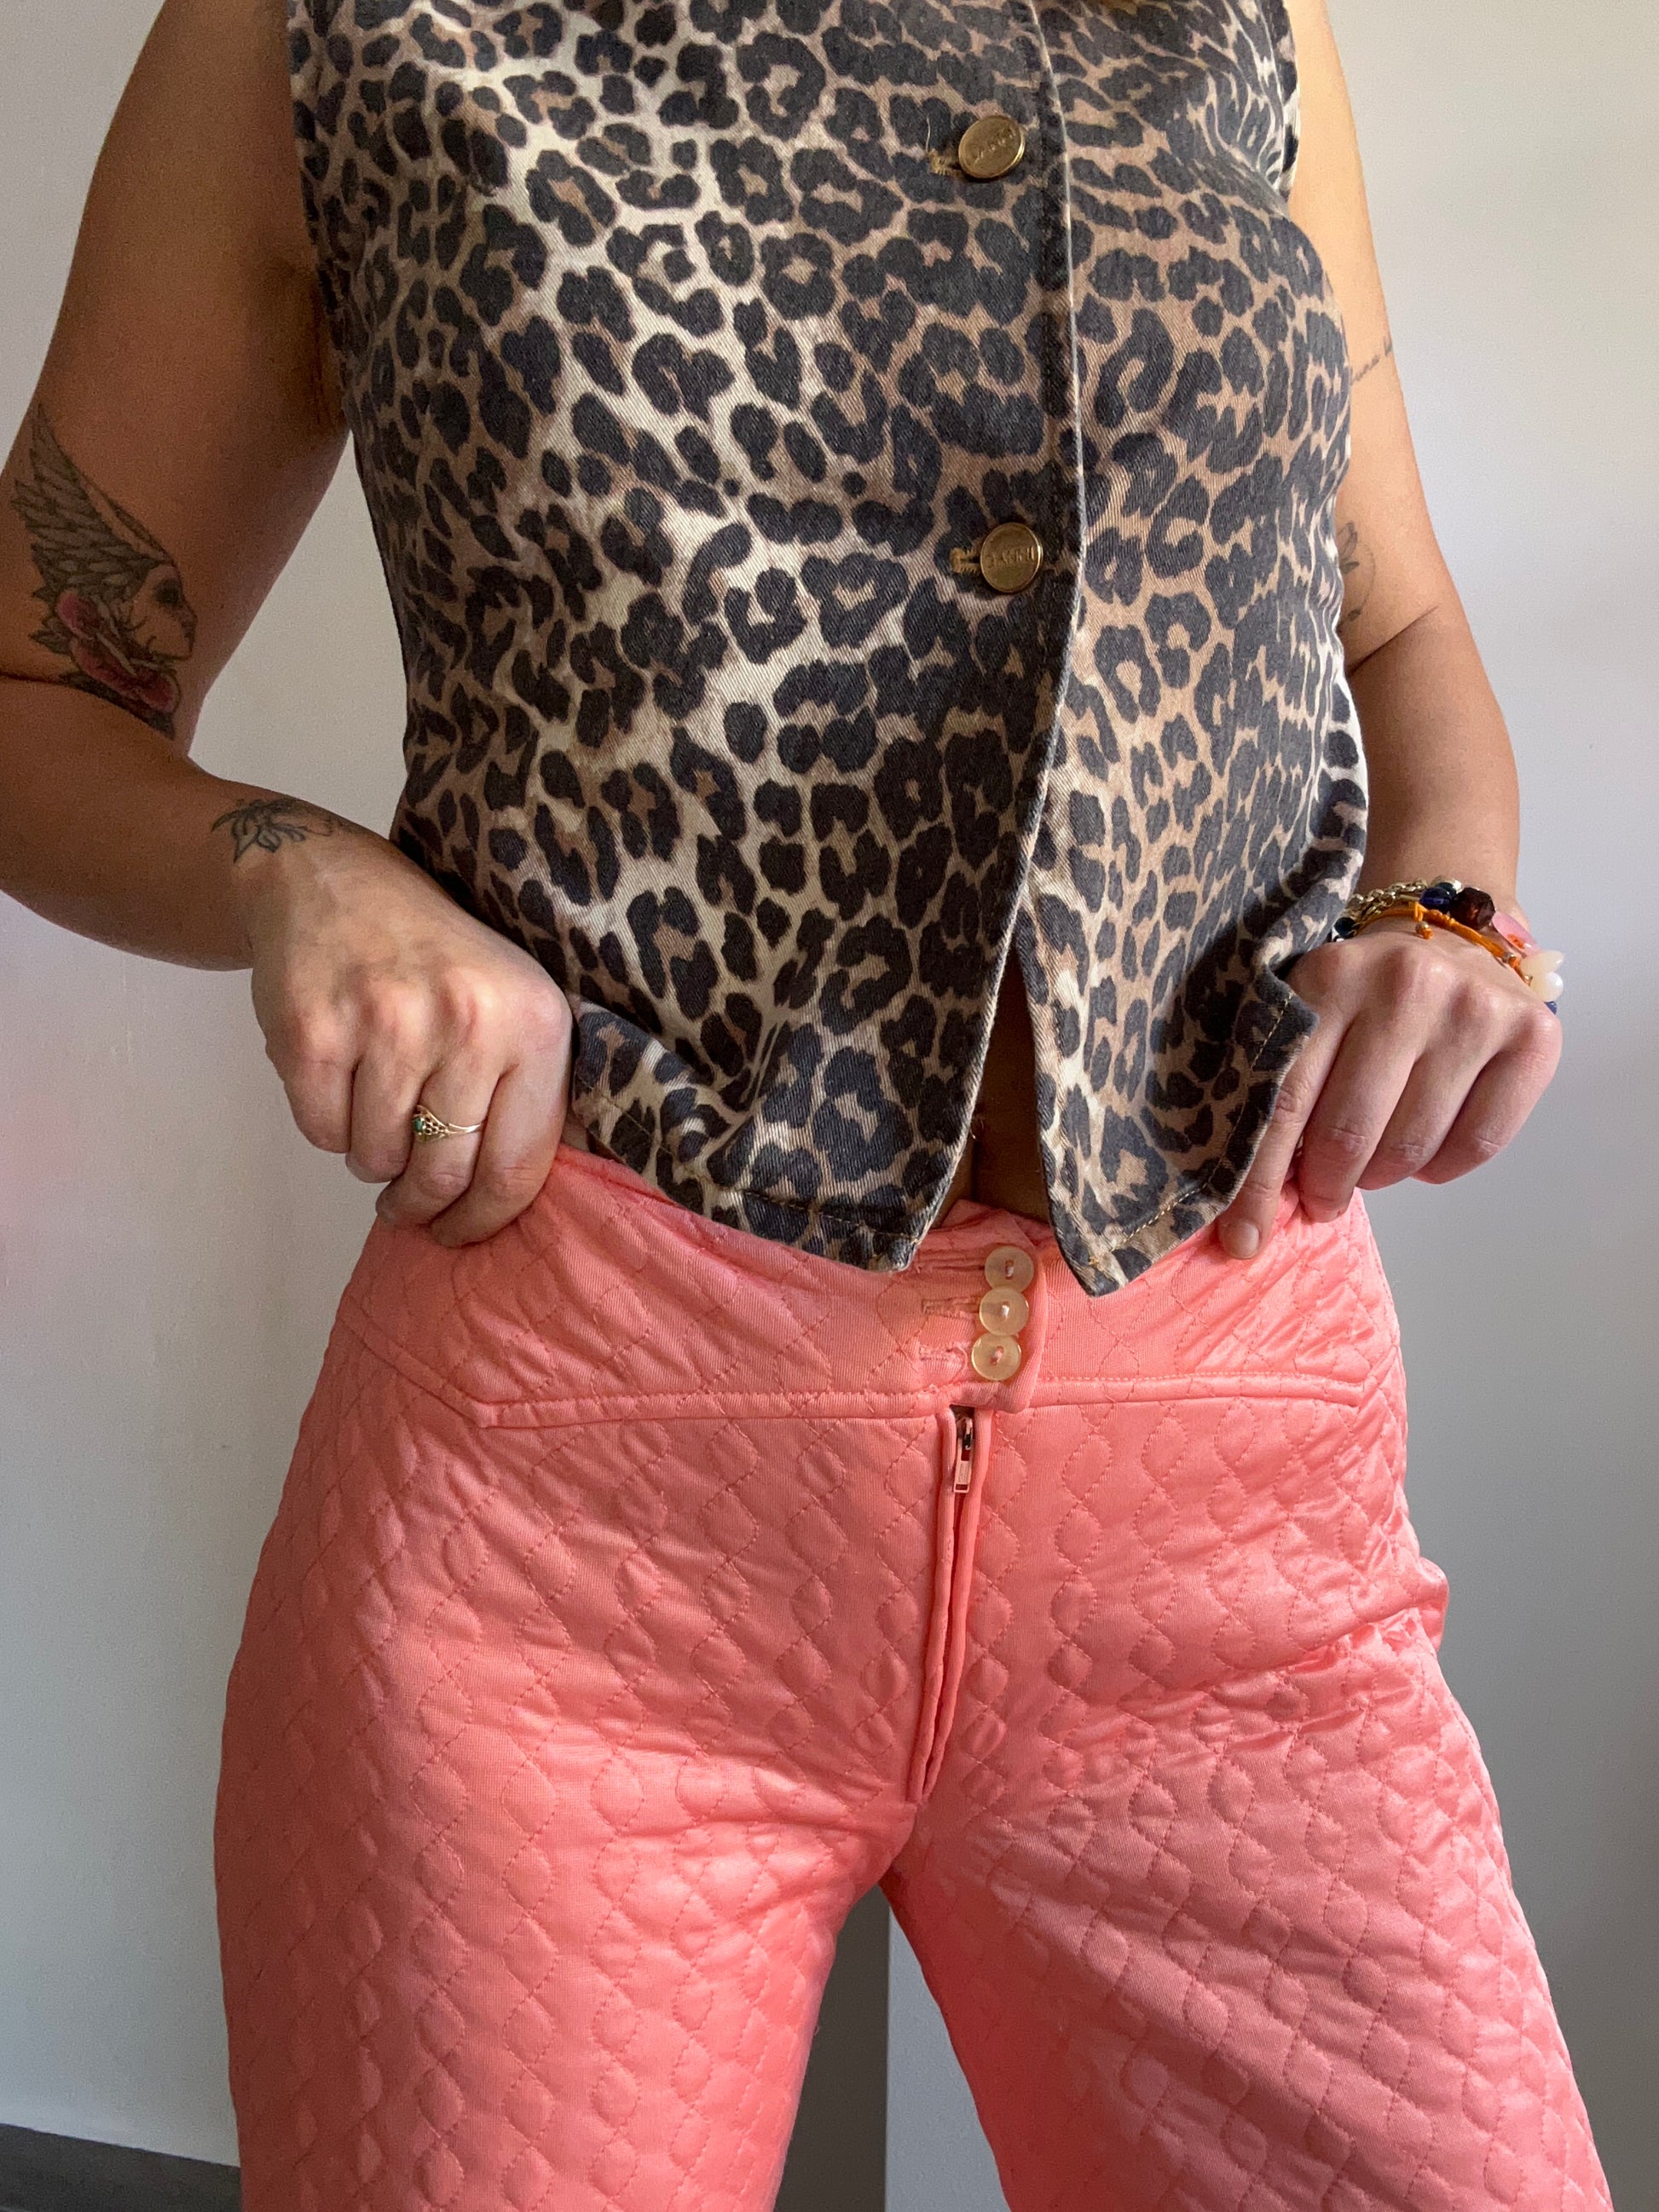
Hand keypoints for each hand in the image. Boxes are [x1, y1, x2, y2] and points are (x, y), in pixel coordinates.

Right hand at [232, 806, 573, 1245]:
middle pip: (445, 1173)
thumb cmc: (436, 961)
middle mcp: (468, 1019)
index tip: (460, 1233)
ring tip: (376, 1112)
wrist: (331, 882)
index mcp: (535, 1021)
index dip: (485, 1219)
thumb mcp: (512, 1004)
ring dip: (373, 1157)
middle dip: (421, 1205)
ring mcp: (387, 1021)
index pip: (518, 1165)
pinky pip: (321, 1132)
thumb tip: (513, 1203)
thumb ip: (528, 1094)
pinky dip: (328, 1127)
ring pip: (378, 1158)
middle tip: (407, 1205)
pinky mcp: (313, 1029)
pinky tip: (339, 1082)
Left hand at [1216, 917, 1561, 1259]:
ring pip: (1411, 1146)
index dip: (1261, 1181)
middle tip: (1322, 1197)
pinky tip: (1423, 1154)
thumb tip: (1251, 1206)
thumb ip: (1279, 1085)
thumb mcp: (1310, 1012)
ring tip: (1371, 1165)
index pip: (1285, 1100)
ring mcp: (1474, 1009)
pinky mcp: (1532, 1037)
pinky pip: (1478, 1145)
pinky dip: (1440, 1170)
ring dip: (1380, 1176)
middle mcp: (1406, 985)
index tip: (1246, 1238)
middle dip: (1325, 1186)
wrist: (1455, 935)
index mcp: (1331, 977)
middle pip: (1349, 1131)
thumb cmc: (1364, 993)